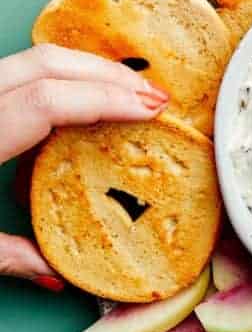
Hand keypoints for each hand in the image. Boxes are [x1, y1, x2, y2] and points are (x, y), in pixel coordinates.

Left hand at [0, 45, 167, 287]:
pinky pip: (21, 69)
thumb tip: (57, 274)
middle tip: (156, 97)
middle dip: (108, 74)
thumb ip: (9, 256)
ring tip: (131, 91)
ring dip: (87, 68)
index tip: (153, 110)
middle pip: (47, 63)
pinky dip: (60, 74)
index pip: (49, 101)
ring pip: (34, 57)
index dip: (106, 100)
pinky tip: (86, 92)